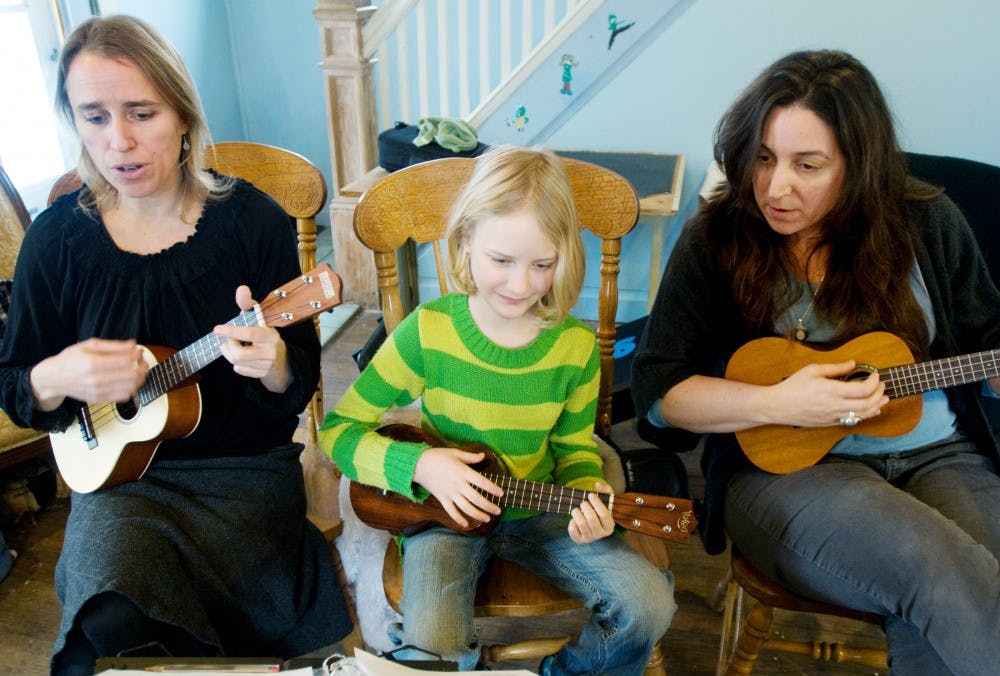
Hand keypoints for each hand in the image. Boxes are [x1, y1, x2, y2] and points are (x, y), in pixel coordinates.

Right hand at [30, 338, 147, 410]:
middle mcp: (96, 379)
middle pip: (132, 375)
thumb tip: (133, 344)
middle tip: (142, 360)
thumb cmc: (71, 358)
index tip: (138, 350)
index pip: (126, 360)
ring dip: (140, 377)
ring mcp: (99, 391)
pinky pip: (124, 396)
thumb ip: (113, 345)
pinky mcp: (100, 399)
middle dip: (142, 366)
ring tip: (137, 369)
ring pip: (131, 387)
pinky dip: (132, 387)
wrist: (53, 378)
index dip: (137, 354)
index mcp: (93, 363)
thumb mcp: (89, 345)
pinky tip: (128, 379)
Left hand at [214, 285, 290, 392]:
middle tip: (230, 341)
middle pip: (238, 353)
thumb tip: (242, 289)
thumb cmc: (264, 334)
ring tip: (235, 347)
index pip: (250, 333)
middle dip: (229, 346)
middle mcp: (271, 351)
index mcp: (271, 334)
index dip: (232, 331)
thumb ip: (248, 304)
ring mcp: (266, 365)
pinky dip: (236, 363)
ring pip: (236, 361)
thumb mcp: (258, 318)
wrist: (282, 361)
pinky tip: (244, 358)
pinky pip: (239, 370)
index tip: (217, 329)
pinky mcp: (262, 375)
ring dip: (229, 353)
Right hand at [413, 447, 502, 527]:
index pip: (482, 482)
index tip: (501, 494)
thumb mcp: (455, 453)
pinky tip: (466, 524)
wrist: (418, 465)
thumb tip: (483, 456)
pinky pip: (451, 511)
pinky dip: (458, 519)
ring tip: (488, 518)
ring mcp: (450, 493)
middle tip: (499, 510)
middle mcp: (458, 485)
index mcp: (463, 472)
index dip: (493, 488)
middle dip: (489, 506)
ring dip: (478, 514)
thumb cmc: (437, 456)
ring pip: (466, 508)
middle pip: (476, 499)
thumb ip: (470, 457)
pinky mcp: (442, 499)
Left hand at [568, 481, 615, 543]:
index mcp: (610, 526)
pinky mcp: (579, 540)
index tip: (590, 495)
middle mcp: (601, 534)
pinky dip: (571, 522)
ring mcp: (590, 538)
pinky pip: (573, 530)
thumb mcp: (605, 501)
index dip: (597, 503)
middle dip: (585, 507)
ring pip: (581, 524)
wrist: (590, 526)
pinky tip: (574, 519)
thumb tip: (598, 484)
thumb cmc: (599, 511)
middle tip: (583, 503)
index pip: (604, 514)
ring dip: (576, 513)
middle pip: (591, 518)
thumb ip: (605, 491)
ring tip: (576, 509)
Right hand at [774, 360, 887, 426]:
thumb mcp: (812, 370)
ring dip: (877, 406)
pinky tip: (870, 410)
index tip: (875, 375)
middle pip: (867, 403)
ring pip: (863, 415)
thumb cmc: (792, 386)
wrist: (778, 406)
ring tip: (884, 399)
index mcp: (831, 390)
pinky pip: (853, 421)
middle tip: (882, 385)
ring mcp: (833, 416)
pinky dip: (866, 416)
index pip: (862, 389)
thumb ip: (835, 368)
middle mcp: (834, 406)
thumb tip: (852, 364)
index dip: (874, 381)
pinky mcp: (830, 423)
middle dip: (879, 394)